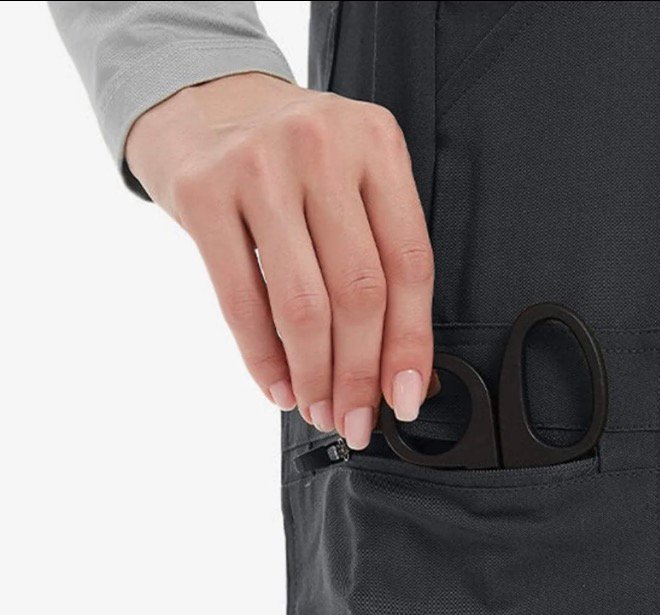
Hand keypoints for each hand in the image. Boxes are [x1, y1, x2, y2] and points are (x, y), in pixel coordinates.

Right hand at [126, 72, 433, 446]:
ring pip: (303, 304)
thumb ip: (379, 257)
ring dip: (315, 375)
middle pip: (359, 292)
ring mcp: (258, 165)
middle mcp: (322, 148)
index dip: (411, 344)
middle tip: (357, 420)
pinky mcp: (202, 191)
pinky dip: (263, 358)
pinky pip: (240, 299)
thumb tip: (404, 373)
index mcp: (377, 145)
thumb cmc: (289, 158)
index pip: (410, 265)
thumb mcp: (349, 181)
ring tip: (319, 410)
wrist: (196, 96)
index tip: (405, 398)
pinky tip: (278, 387)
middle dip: (360, 373)